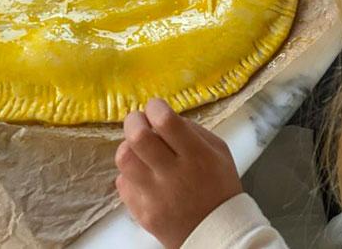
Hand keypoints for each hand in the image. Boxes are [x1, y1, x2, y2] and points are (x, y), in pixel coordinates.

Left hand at [115, 99, 242, 248]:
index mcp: (196, 156)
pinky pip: (122, 182)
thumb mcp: (217, 150)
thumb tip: (162, 117)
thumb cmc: (219, 185)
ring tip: (140, 149)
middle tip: (140, 121)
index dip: (155, 107)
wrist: (218, 234)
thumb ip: (191, 129)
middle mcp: (173, 175)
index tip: (155, 107)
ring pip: (124, 159)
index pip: (166, 122)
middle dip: (134, 121)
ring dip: (129, 147)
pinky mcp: (141, 213)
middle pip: (138, 137)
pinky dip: (130, 173)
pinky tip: (143, 174)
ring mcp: (154, 197)